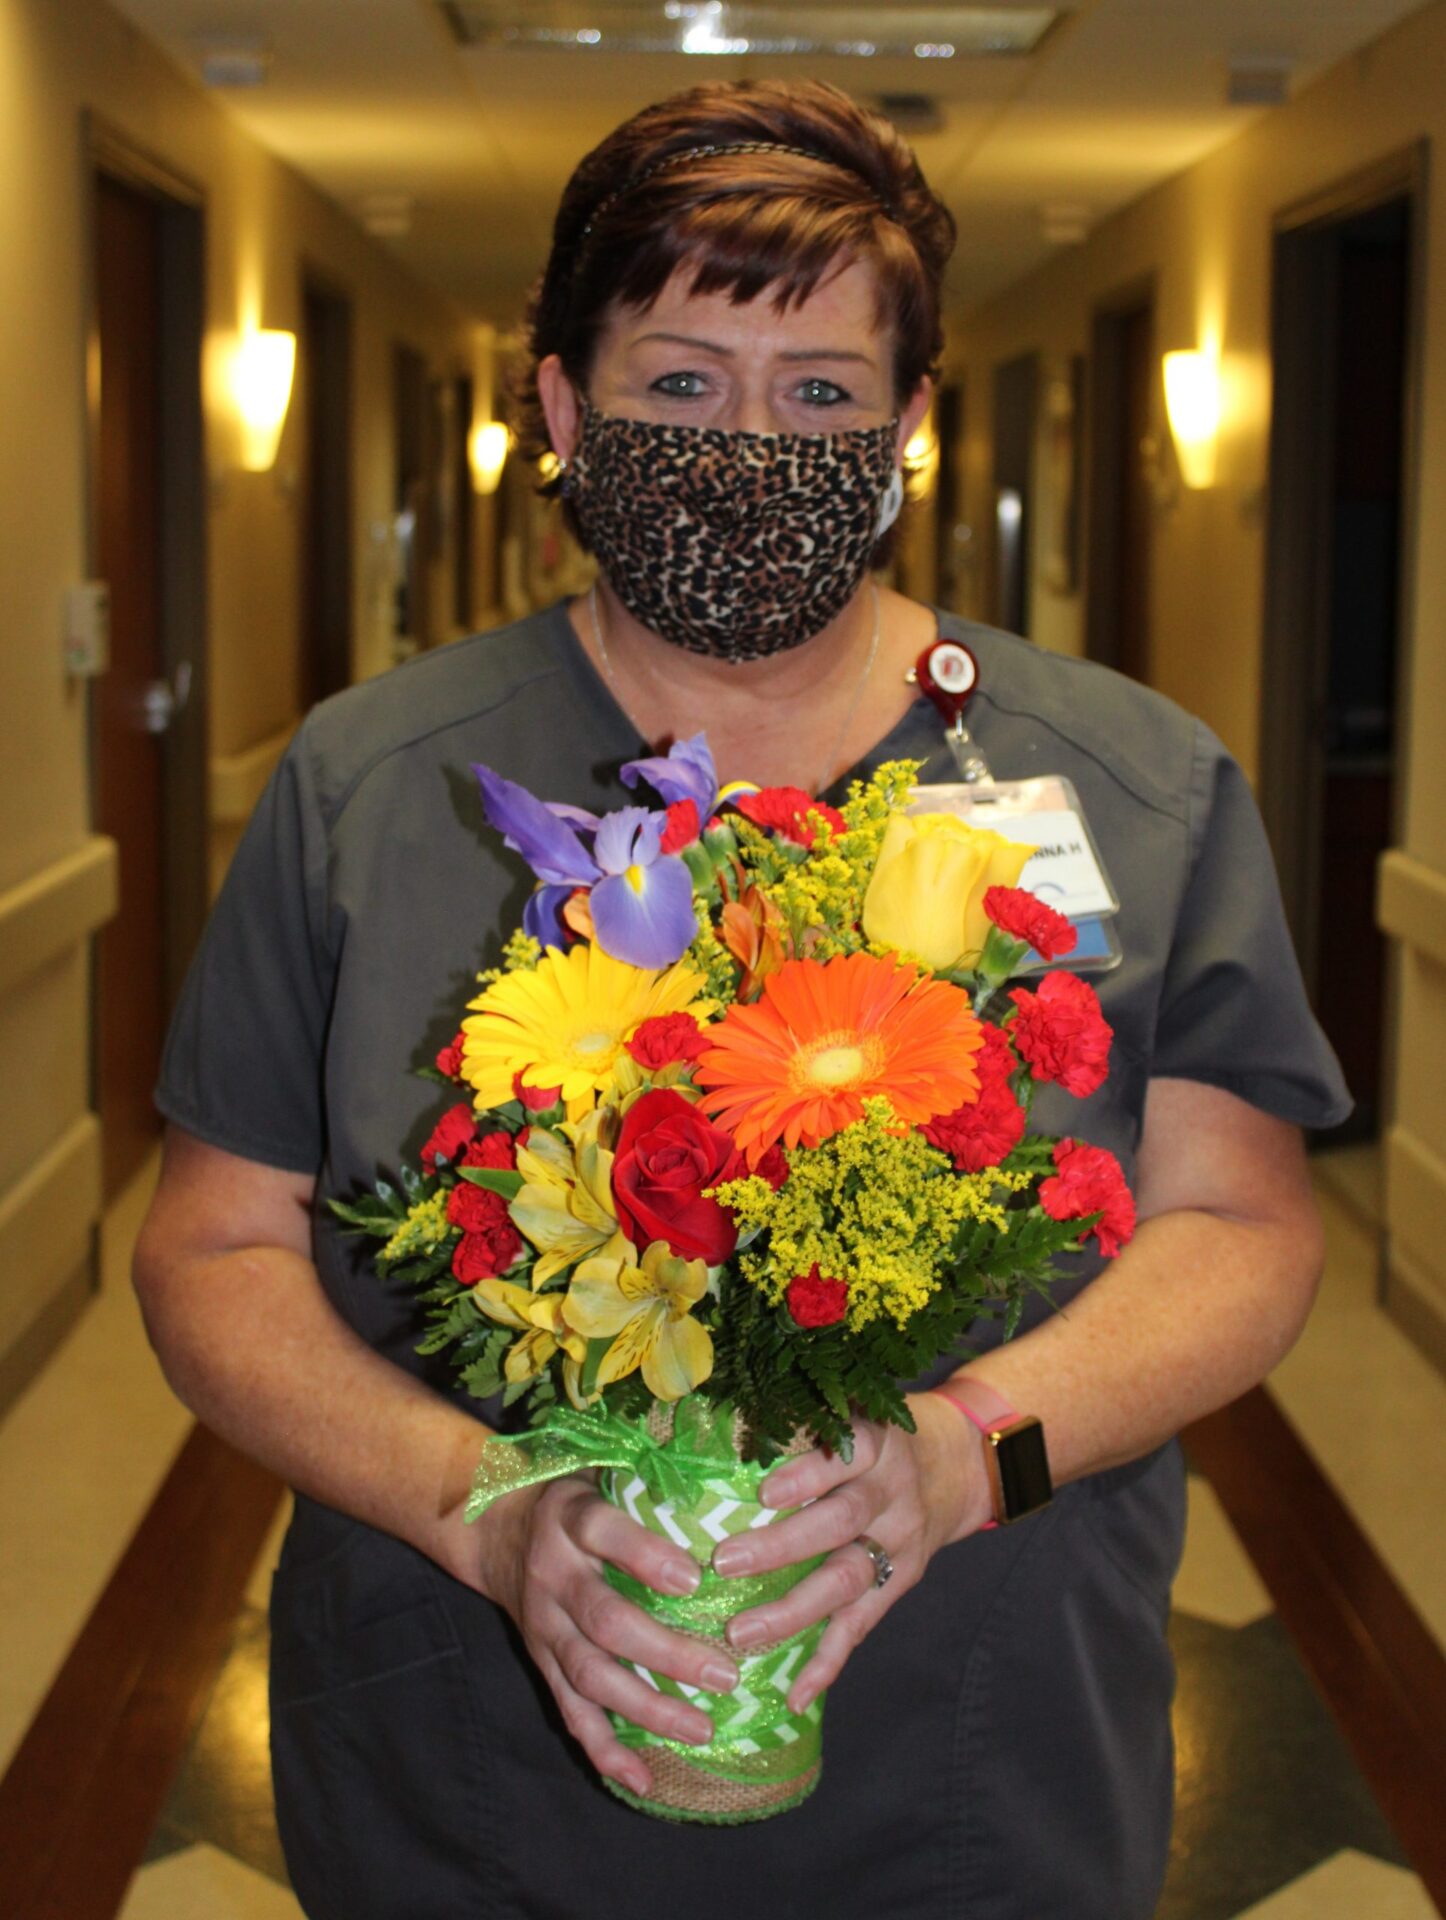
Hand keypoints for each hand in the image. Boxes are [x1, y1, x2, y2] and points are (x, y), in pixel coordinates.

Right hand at [470, 1475, 740, 1798]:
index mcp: (571, 1518)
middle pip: (605, 1620)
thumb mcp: (602, 1474)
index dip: (645, 1556)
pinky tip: (643, 1778)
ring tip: (703, 1729)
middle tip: (726, 1674)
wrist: (498, 1533)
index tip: (695, 1580)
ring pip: (591, 1675)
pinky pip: (570, 1713)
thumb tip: (737, 1483)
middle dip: (666, 1653)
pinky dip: (604, 1750)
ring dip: (646, 1709)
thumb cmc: (580, 1501)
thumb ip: (653, 1481)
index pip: (603, 1531)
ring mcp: (544, 1625)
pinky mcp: (541, 1664)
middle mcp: (553, 1574)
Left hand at [709, 1394, 989, 1712]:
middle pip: (840, 1521)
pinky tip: (793, 1694)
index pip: (848, 1454)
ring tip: (740, 1633)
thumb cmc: (871, 1437)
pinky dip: (827, 1662)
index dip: (809, 1473)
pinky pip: (862, 1626)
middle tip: (723, 1562)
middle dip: (781, 1546)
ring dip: (792, 1611)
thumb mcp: (852, 1412)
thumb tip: (709, 1416)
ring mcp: (899, 1543)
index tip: (764, 1491)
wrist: (955, 1466)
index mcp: (875, 1444)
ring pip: (848, 1579)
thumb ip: (799, 1419)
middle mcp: (890, 1492)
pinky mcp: (899, 1583)